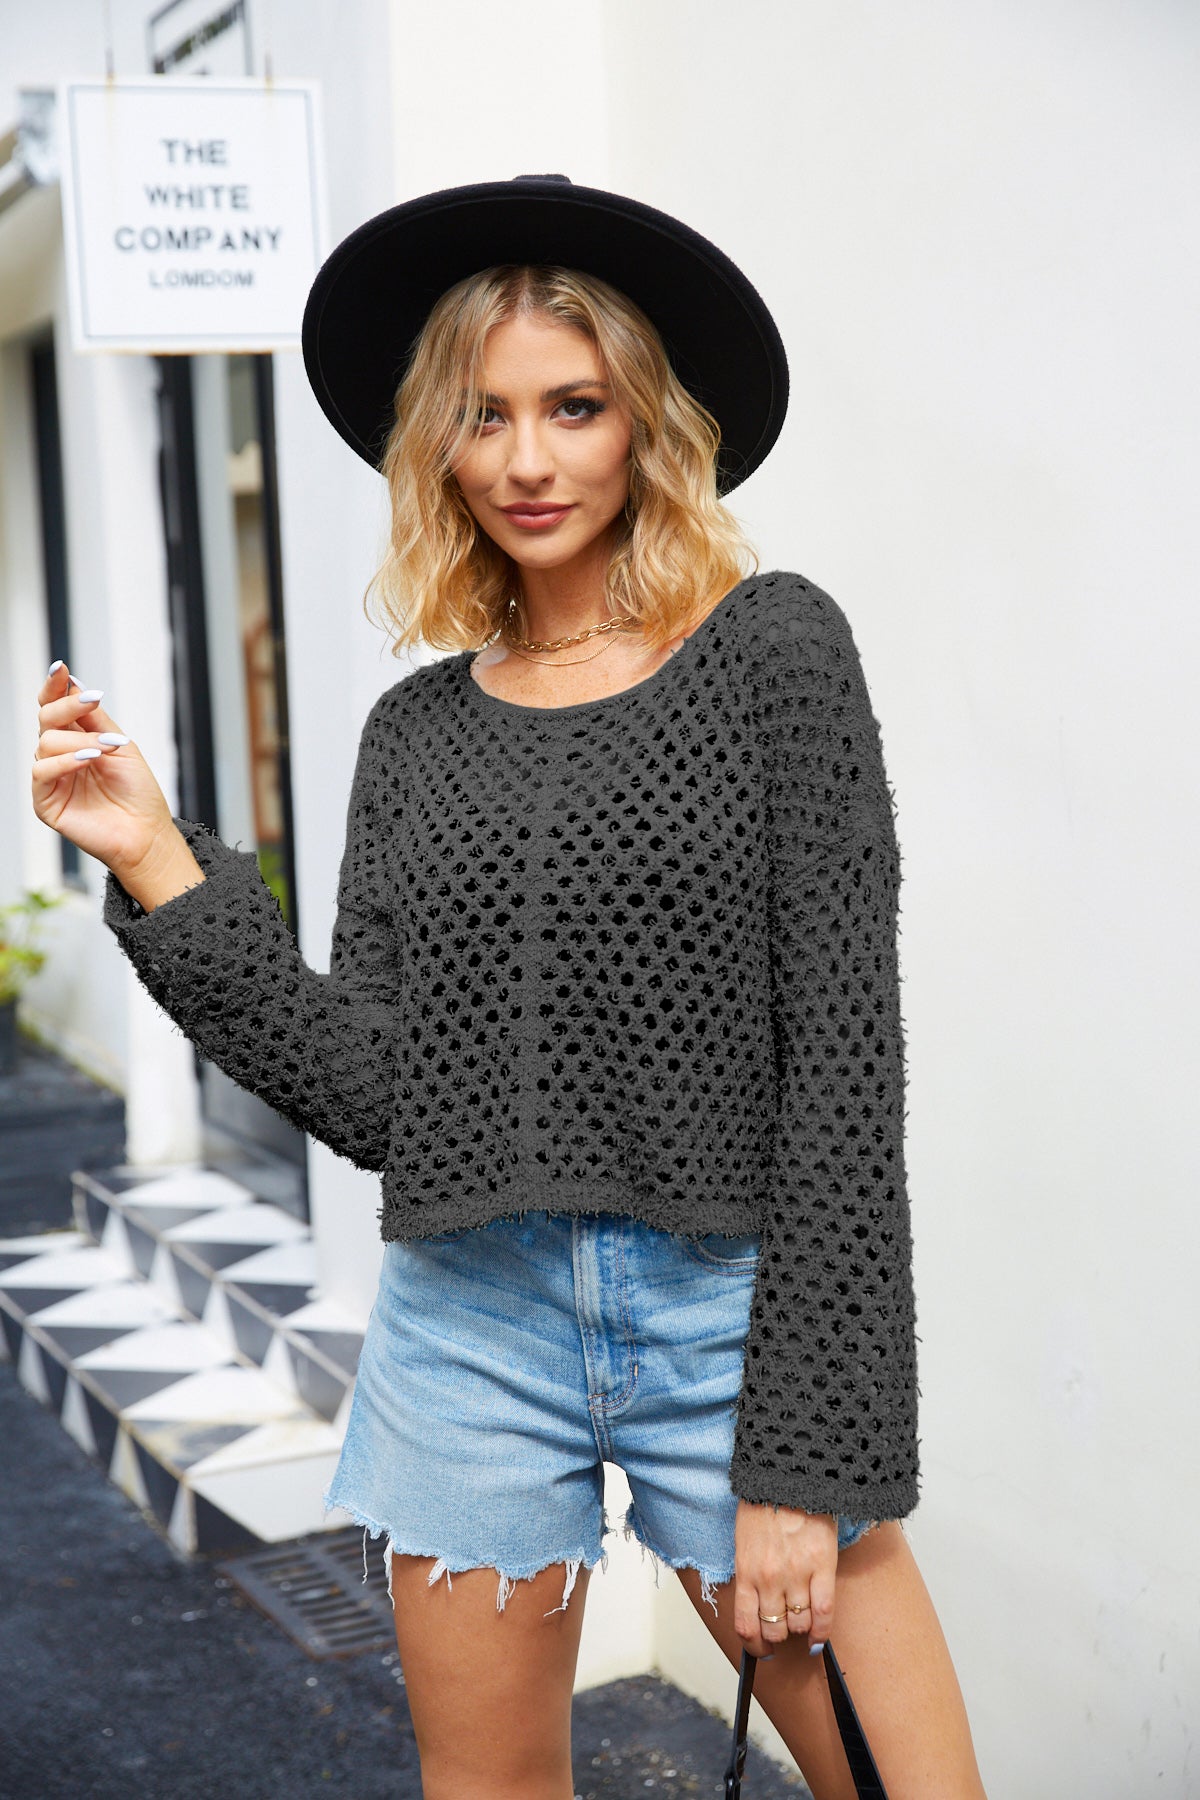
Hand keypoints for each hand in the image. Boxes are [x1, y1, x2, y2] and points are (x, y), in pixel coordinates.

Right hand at [32, 660, 181, 886]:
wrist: (147, 832)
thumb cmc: (138, 792)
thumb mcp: (121, 745)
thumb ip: (95, 718)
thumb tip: (74, 684)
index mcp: (76, 740)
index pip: (55, 708)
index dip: (54, 687)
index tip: (61, 668)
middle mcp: (60, 756)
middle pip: (46, 719)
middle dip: (67, 706)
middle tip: (92, 700)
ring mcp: (51, 779)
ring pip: (46, 742)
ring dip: (80, 740)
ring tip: (107, 748)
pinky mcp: (45, 802)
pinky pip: (42, 772)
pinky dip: (65, 761)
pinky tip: (88, 759)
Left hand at [733, 1499, 837, 1658]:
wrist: (788, 1476)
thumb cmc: (765, 1504)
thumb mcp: (745, 1541)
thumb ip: (750, 1574)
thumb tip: (756, 1605)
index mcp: (746, 1572)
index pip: (745, 1626)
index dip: (753, 1646)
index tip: (760, 1650)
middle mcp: (769, 1579)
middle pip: (773, 1630)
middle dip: (777, 1637)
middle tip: (782, 1632)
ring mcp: (797, 1575)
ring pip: (798, 1625)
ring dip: (799, 1631)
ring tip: (801, 1624)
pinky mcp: (822, 1567)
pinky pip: (824, 1613)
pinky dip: (822, 1632)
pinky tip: (819, 1637)